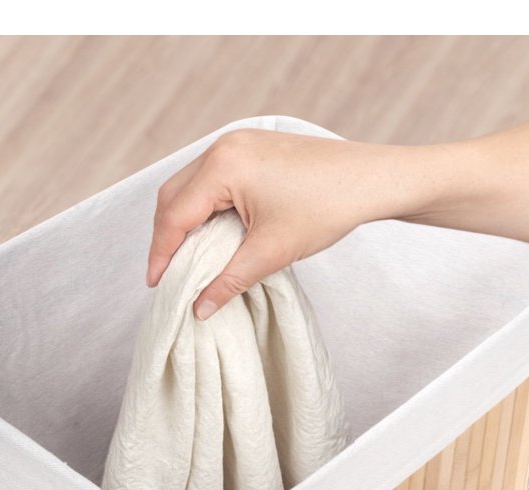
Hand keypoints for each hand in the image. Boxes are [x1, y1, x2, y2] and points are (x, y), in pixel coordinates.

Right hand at [146, 129, 409, 319]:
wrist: (372, 180)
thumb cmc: (328, 207)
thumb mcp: (271, 252)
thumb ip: (228, 281)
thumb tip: (199, 308)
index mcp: (222, 166)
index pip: (175, 215)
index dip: (161, 253)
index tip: (156, 285)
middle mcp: (223, 146)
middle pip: (174, 195)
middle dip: (166, 236)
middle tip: (167, 273)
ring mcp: (237, 142)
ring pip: (190, 185)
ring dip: (183, 219)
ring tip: (186, 257)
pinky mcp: (251, 147)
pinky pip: (212, 177)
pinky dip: (204, 205)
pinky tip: (212, 232)